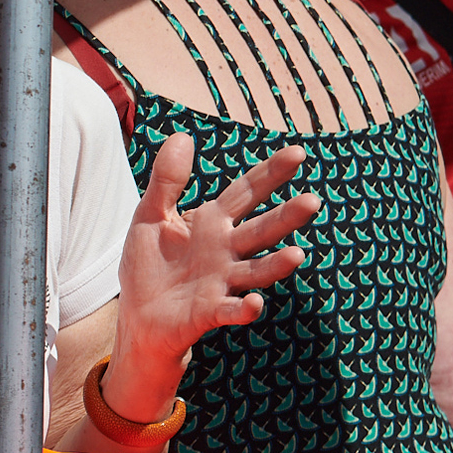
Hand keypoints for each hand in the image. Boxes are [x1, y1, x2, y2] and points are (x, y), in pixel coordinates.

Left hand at [109, 134, 318, 393]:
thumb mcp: (150, 216)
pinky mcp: (210, 311)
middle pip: (262, 230)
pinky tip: (256, 304)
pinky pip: (231, 310)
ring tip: (297, 256)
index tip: (297, 154)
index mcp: (213, 223)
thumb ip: (167, 180)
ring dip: (276, 265)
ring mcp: (222, 282)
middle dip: (287, 218)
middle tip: (312, 202)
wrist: (139, 316)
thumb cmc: (149, 265)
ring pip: (256, 270)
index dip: (270, 174)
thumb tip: (183, 136)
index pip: (246, 192)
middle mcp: (226, 251)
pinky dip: (245, 309)